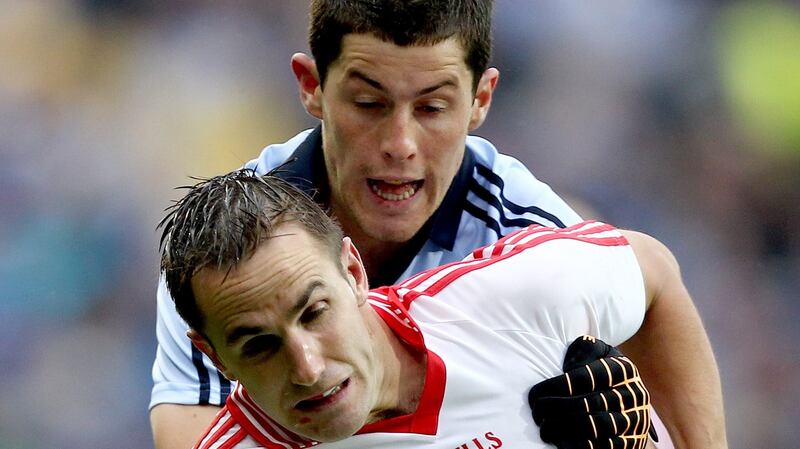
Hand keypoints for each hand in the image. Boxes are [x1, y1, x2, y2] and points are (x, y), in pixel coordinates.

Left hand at [528, 335, 657, 448]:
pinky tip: (558, 441)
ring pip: (594, 427)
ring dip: (563, 428)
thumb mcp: (601, 352)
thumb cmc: (606, 371)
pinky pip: (602, 447)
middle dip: (555, 408)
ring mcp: (634, 422)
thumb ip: (586, 349)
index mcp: (623, 370)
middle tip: (536, 411)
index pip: (586, 377)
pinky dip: (576, 445)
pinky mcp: (631, 443)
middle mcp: (633, 396)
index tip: (535, 394)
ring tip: (544, 427)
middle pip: (588, 403)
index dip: (557, 386)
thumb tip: (571, 367)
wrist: (633, 401)